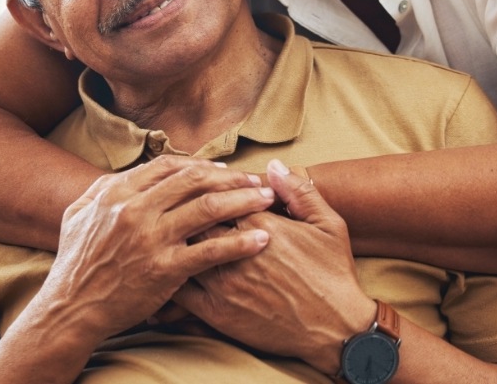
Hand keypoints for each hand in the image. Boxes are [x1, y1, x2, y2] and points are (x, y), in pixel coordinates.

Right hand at [34, 155, 274, 346]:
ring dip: (243, 200)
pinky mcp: (165, 269)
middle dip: (231, 177)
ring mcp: (151, 239)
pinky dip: (240, 244)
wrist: (72, 307)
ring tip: (266, 200)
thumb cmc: (75, 262)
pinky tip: (261, 240)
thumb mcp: (77, 214)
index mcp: (117, 193)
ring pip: (208, 209)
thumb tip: (129, 173)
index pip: (168, 166)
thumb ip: (102, 188)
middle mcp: (136, 210)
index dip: (201, 165)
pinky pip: (211, 251)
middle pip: (194, 181)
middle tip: (256, 180)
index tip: (224, 169)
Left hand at [173, 160, 375, 373]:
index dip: (206, 189)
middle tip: (173, 206)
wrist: (337, 331)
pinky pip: (178, 290)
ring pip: (181, 250)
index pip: (217, 194)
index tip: (201, 188)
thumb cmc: (333, 274)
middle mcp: (236, 251)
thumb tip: (272, 165)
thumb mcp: (329, 225)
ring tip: (162, 232)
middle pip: (192, 218)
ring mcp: (223, 283)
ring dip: (170, 240)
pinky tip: (160, 268)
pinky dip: (166, 276)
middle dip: (182, 210)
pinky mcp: (216, 312)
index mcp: (260, 224)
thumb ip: (300, 192)